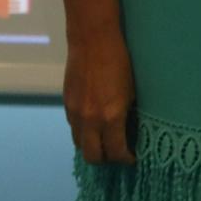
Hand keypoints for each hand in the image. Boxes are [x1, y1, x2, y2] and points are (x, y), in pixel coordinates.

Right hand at [63, 31, 136, 164]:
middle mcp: (90, 120)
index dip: (126, 159)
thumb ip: (129, 114)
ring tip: (105, 141)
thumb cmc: (121, 61)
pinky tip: (94, 125)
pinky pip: (74, 129)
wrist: (93, 40)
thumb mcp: (133, 90)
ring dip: (92, 147)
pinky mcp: (66, 105)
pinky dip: (84, 133)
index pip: (116, 152)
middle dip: (106, 160)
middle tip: (118, 154)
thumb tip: (133, 130)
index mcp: (111, 117)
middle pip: (92, 157)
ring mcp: (75, 114)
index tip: (134, 158)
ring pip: (80, 144)